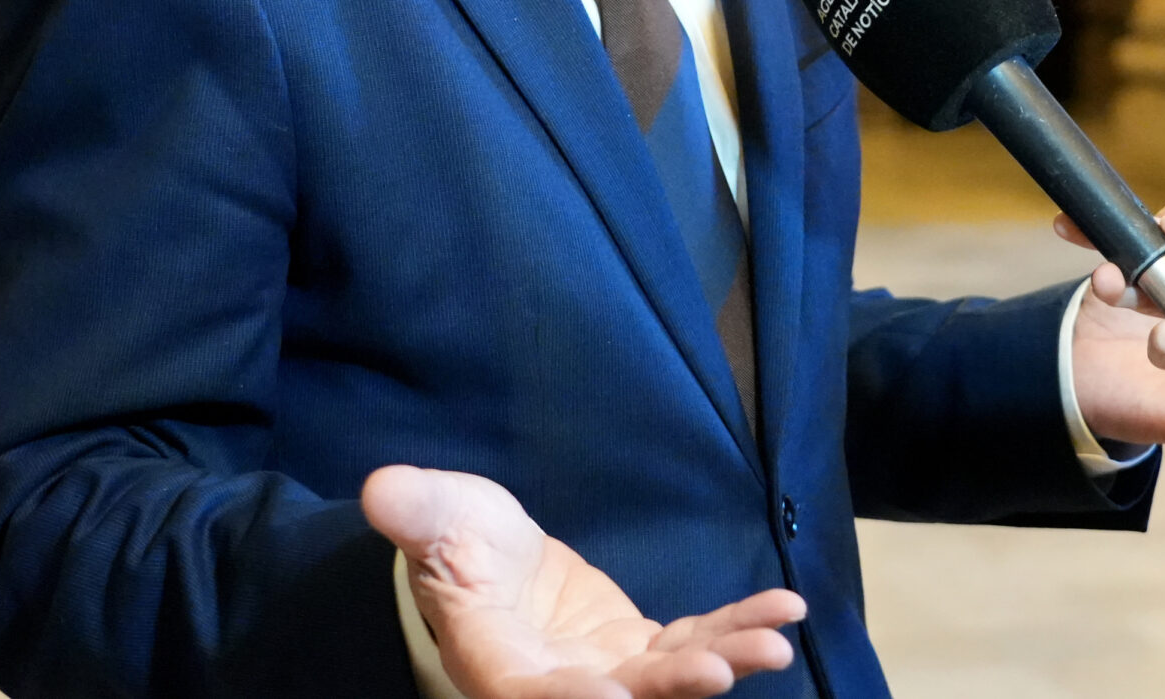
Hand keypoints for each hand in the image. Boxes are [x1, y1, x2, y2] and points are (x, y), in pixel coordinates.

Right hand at [363, 466, 806, 698]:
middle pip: (618, 698)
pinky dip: (736, 627)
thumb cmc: (455, 542)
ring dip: (722, 661)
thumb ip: (418, 510)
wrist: (488, 564)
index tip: (615, 694)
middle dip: (671, 690)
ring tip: (776, 644)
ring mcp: (605, 672)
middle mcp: (556, 682)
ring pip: (668, 677)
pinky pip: (694, 642)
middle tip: (721, 673)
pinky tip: (785, 610)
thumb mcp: (437, 517)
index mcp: (497, 662)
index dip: (573, 696)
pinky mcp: (640, 650)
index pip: (533, 692)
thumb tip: (380, 486)